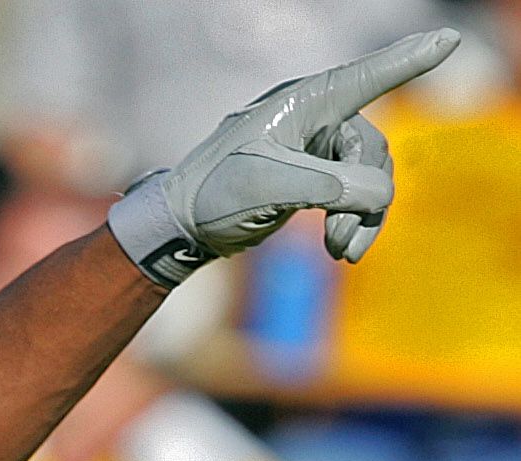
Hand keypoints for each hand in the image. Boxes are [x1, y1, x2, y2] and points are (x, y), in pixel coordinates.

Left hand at [108, 28, 459, 285]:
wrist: (182, 227)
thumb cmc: (214, 196)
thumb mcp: (268, 187)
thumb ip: (328, 186)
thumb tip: (380, 194)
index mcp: (301, 104)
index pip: (363, 79)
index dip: (406, 61)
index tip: (446, 41)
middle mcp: (314, 118)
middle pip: (371, 151)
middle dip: (365, 198)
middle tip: (339, 240)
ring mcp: (316, 149)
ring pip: (368, 178)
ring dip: (362, 217)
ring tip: (340, 251)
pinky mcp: (315, 178)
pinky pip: (356, 195)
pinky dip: (355, 222)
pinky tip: (341, 251)